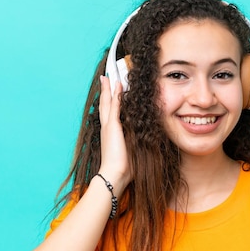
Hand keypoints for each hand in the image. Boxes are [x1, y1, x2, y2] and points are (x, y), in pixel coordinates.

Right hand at [98, 76, 130, 193]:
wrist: (114, 174)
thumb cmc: (123, 166)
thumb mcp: (130, 149)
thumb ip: (134, 141)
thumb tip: (145, 138)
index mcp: (110, 132)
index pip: (109, 112)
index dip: (109, 100)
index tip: (110, 90)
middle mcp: (106, 127)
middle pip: (104, 104)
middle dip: (105, 90)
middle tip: (105, 77)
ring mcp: (108, 126)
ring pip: (107, 102)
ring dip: (108, 88)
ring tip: (108, 76)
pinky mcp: (112, 127)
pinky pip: (113, 107)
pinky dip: (114, 95)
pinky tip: (117, 85)